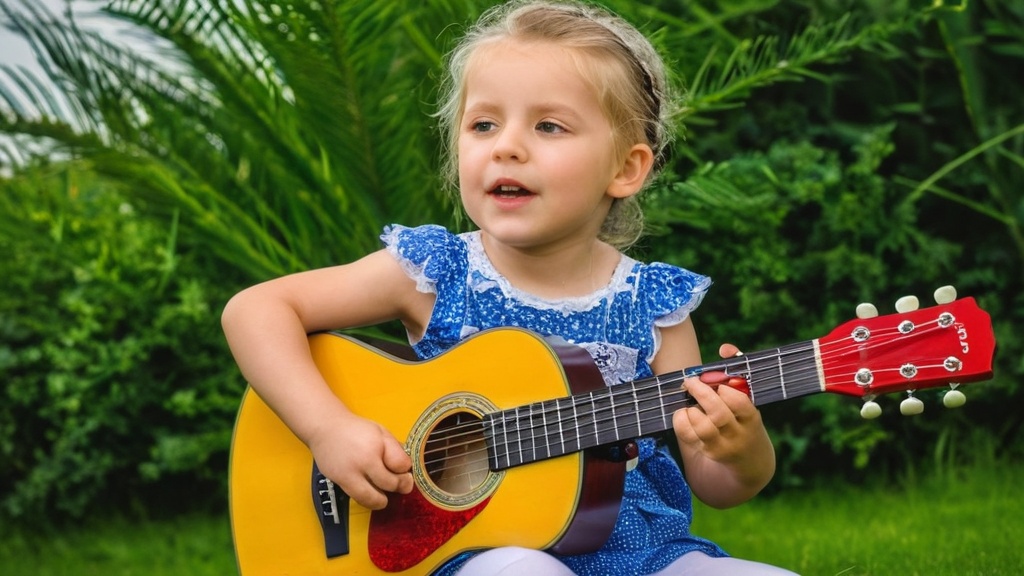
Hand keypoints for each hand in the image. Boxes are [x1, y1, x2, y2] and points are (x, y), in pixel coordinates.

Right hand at [307, 413, 413, 510]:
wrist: (325, 428)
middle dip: (399, 486)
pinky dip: (367, 498)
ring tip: (384, 494)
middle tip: (400, 483)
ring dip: (382, 500)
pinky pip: (358, 498)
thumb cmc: (355, 429)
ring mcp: (349, 474)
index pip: (401, 465)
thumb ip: (395, 448)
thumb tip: (407, 467)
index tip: (405, 470)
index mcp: (376, 446)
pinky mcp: (339, 482)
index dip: (406, 470)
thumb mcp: (380, 432)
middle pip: (390, 484)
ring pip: (372, 499)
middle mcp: (363, 462)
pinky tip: (370, 491)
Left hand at [671, 342, 774, 506]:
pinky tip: (684, 412)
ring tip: (691, 402)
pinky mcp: (707, 452)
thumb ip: (736, 369)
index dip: (725, 390)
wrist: (749, 459)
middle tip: (691, 382)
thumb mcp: (747, 398)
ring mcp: (722, 446)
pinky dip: (681, 420)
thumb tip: (725, 348)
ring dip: (692, 409)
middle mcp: (738, 434)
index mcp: (751, 417)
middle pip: (719, 414)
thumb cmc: (743, 418)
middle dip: (702, 394)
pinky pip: (688, 436)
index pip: (740, 403)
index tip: (718, 384)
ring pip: (703, 428)